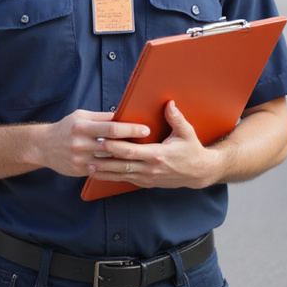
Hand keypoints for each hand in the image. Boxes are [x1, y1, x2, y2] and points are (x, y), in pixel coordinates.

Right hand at [36, 109, 149, 177]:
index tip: (146, 129)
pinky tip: (126, 167)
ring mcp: (80, 159)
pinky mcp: (79, 170)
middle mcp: (80, 143)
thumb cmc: (67, 128)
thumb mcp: (81, 117)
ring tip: (141, 157)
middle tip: (150, 145)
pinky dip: (115, 169)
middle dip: (133, 145)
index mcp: (82, 126)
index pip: (111, 128)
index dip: (130, 129)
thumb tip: (123, 115)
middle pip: (112, 146)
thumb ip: (101, 118)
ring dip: (126, 159)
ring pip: (109, 161)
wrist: (44, 146)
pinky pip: (102, 170)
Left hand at [87, 102, 219, 189]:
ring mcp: (148, 178)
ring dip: (104, 172)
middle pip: (122, 165)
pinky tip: (101, 175)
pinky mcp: (146, 183)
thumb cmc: (192, 151)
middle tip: (88, 154)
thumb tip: (169, 103)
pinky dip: (112, 178)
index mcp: (158, 155)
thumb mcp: (187, 133)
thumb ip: (176, 118)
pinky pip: (126, 180)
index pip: (131, 151)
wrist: (199, 173)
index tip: (101, 140)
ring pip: (121, 175)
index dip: (115, 147)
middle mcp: (150, 169)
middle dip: (104, 160)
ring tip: (88, 166)